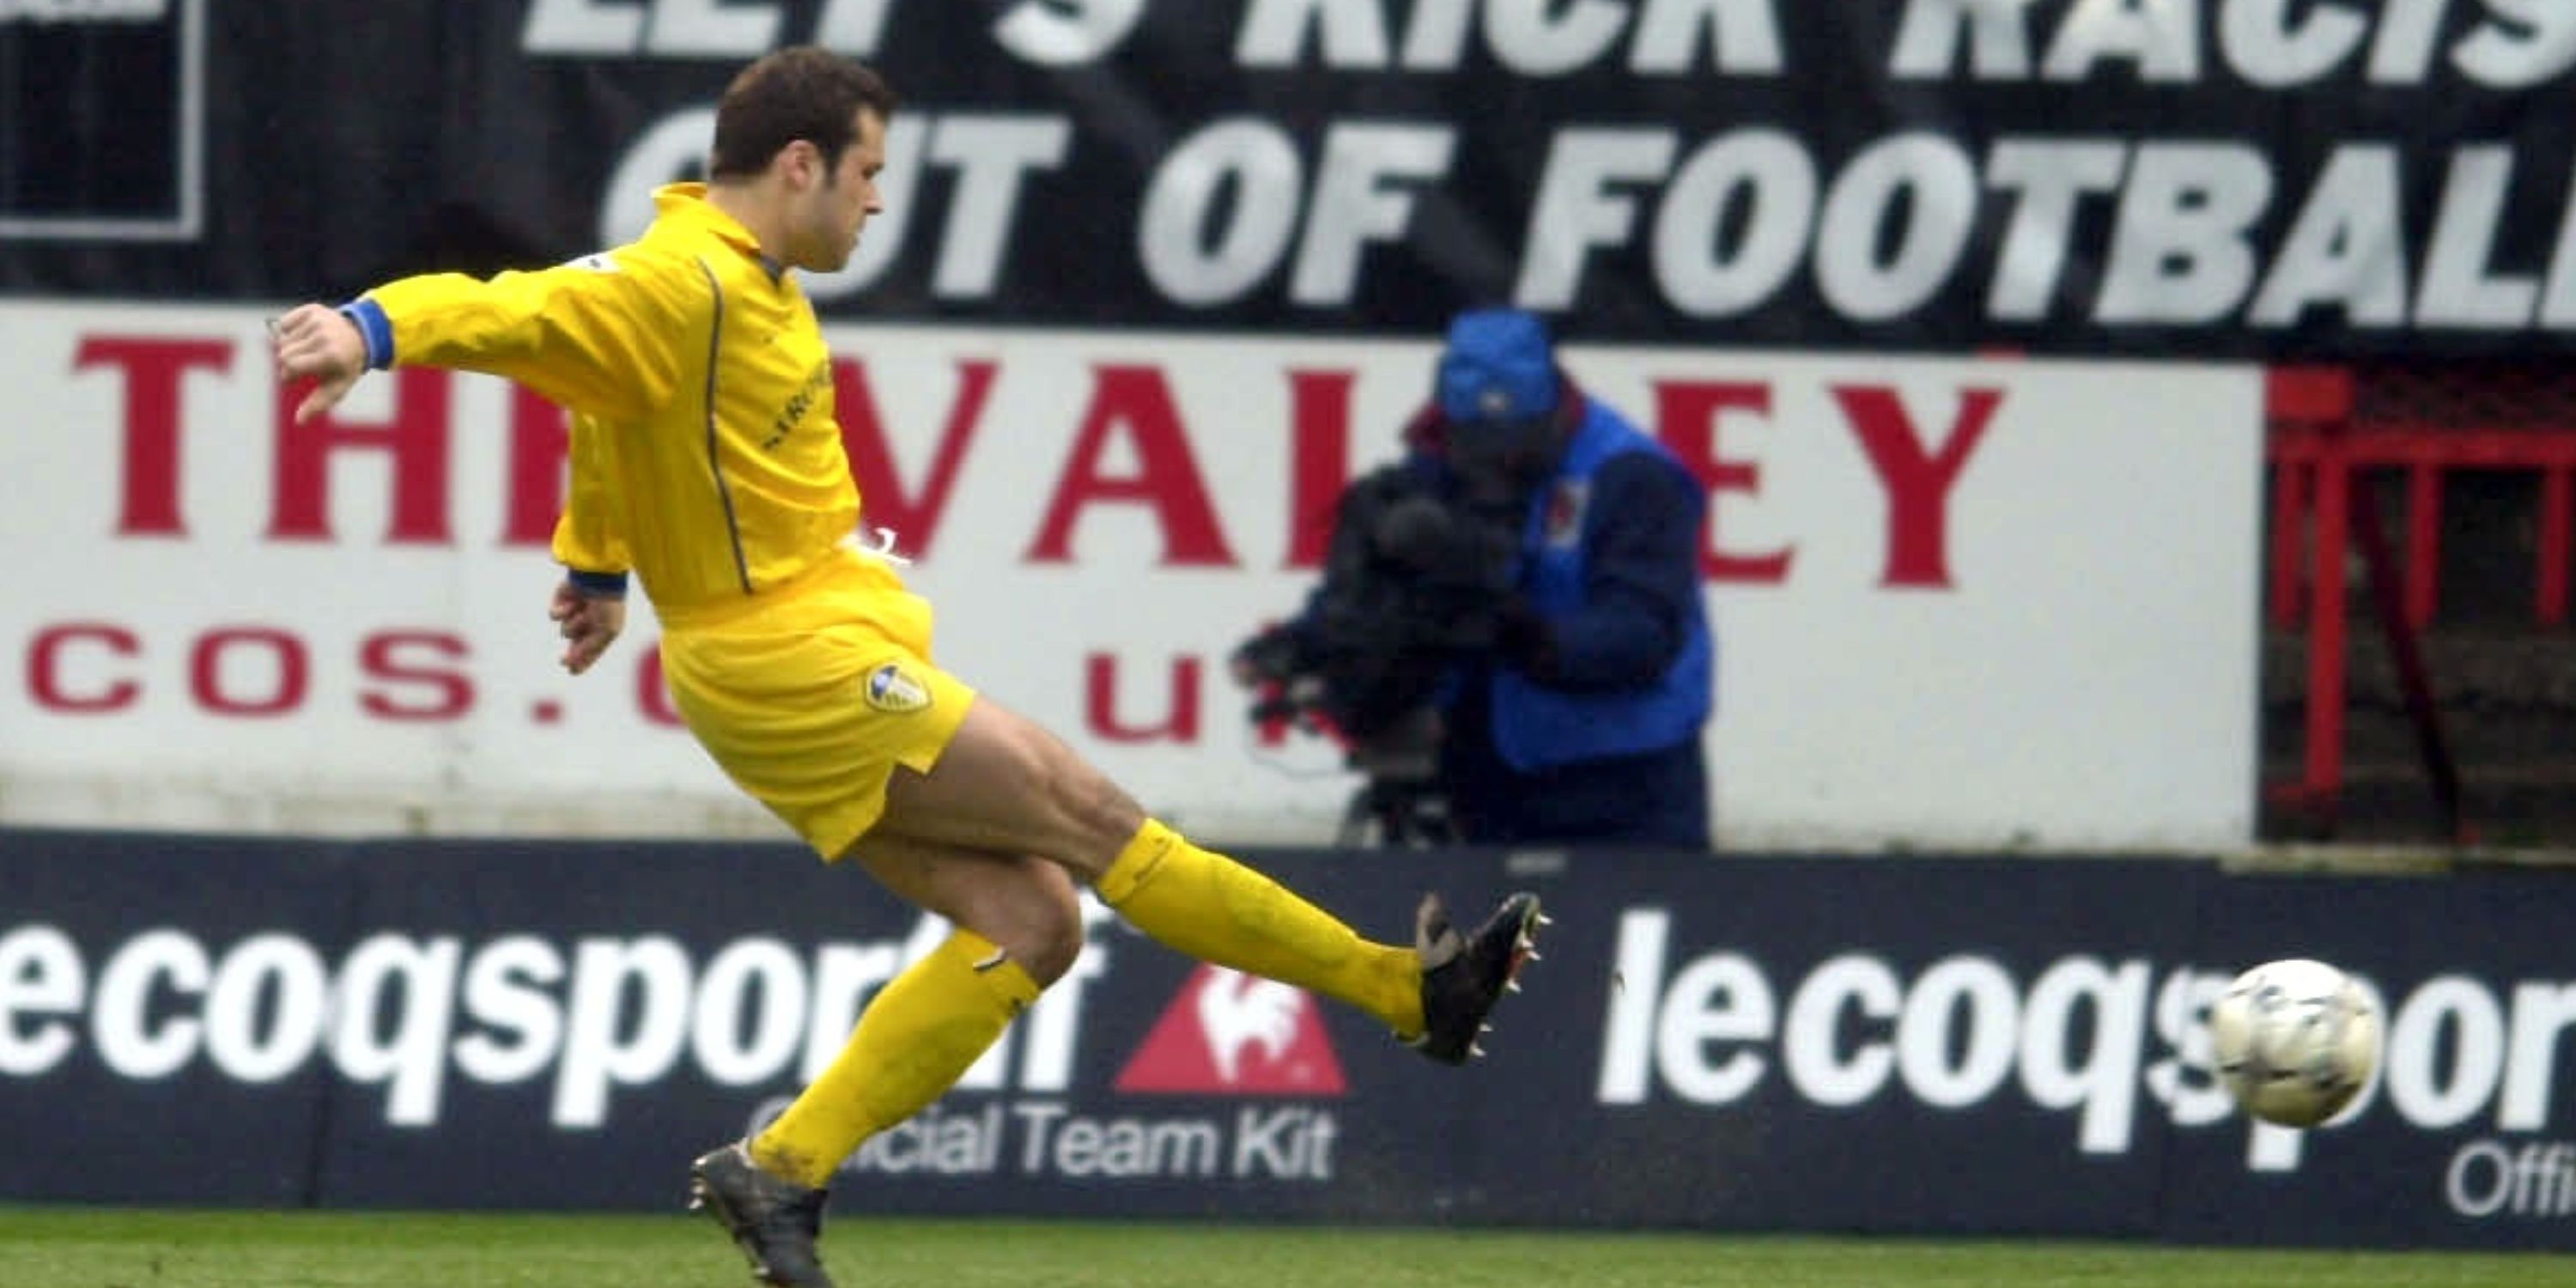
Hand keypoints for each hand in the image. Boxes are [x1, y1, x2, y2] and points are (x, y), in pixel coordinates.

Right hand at [269, 303, 369, 423]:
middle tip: (302, 365)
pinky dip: (289, 331)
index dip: (289, 374)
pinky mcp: (313, 310)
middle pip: (283, 352)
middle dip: (288, 363)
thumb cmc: (344, 368)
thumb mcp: (336, 388)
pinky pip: (285, 323)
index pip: (290, 365)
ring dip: (290, 348)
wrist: (361, 338)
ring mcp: (319, 320)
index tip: (294, 378)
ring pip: (282, 338)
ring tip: (307, 351)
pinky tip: (305, 337)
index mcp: (330, 356)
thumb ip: (317, 405)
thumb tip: (299, 421)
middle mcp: (325, 336)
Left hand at [549, 579, 626, 674]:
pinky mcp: (561, 602)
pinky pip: (554, 615)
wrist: (600, 579)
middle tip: (564, 661)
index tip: (572, 672)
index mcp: (603, 631)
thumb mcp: (605, 632)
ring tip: (583, 613)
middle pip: (575, 645)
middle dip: (571, 653)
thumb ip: (588, 650)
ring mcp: (574, 613)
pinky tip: (571, 605)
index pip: (591, 652)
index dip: (582, 662)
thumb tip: (570, 665)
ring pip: (564, 631)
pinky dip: (561, 612)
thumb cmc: (608, 606)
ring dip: (573, 624)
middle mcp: (588, 624)